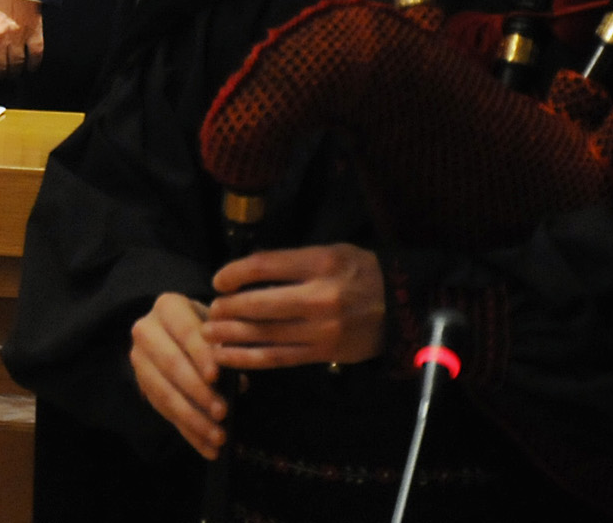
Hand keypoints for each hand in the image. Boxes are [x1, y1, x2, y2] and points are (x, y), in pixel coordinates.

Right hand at [131, 291, 226, 458]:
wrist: (173, 328)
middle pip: (171, 363)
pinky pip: (163, 411)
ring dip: (192, 418)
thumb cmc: (205, 325)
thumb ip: (227, 348)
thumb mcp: (216, 326)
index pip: (186, 331)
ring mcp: (139, 358)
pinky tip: (207, 448)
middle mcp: (146, 330)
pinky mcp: (141, 383)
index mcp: (168, 307)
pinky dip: (188, 432)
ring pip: (163, 391)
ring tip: (218, 438)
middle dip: (197, 391)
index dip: (200, 355)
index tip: (216, 377)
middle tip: (222, 413)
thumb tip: (237, 382)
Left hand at [205, 245, 385, 370]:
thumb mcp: (330, 252)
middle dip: (229, 308)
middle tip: (211, 309)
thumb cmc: (360, 272)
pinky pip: (279, 358)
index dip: (234, 273)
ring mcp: (323, 330)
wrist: (403, 305)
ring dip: (231, 336)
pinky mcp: (325, 353)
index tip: (218, 280)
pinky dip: (249, 359)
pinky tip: (228, 357)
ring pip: (267, 334)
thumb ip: (291, 261)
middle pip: (261, 304)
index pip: (264, 267)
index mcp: (320, 265)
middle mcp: (321, 298)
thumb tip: (246, 269)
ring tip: (208, 334)